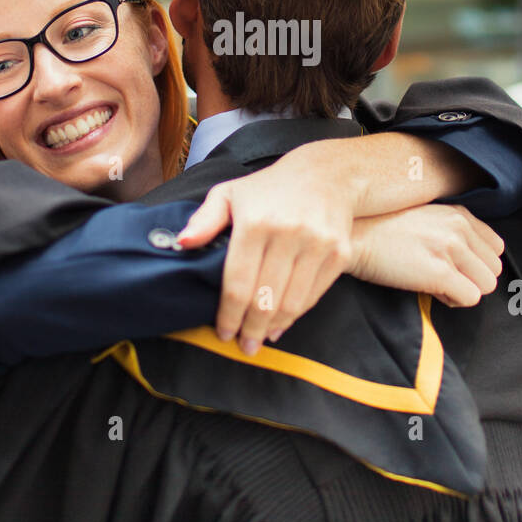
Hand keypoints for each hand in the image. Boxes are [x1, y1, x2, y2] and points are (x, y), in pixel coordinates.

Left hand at [176, 165, 354, 355]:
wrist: (325, 175)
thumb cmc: (268, 188)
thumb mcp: (229, 194)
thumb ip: (204, 220)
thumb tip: (182, 243)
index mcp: (255, 222)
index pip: (238, 282)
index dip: (229, 314)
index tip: (223, 332)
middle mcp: (287, 233)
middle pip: (264, 298)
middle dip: (251, 329)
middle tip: (244, 345)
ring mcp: (317, 244)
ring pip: (291, 302)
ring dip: (273, 327)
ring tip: (261, 338)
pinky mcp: (338, 253)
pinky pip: (313, 295)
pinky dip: (296, 314)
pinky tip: (282, 323)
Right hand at [348, 204, 503, 308]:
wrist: (355, 236)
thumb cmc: (383, 231)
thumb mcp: (425, 217)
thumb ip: (452, 229)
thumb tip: (469, 258)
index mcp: (459, 214)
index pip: (495, 248)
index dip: (476, 263)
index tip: (455, 266)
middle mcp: (459, 229)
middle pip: (493, 270)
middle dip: (471, 279)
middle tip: (444, 277)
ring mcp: (451, 249)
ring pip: (486, 285)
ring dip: (463, 290)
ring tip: (437, 284)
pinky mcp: (440, 273)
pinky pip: (469, 298)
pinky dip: (452, 300)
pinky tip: (430, 290)